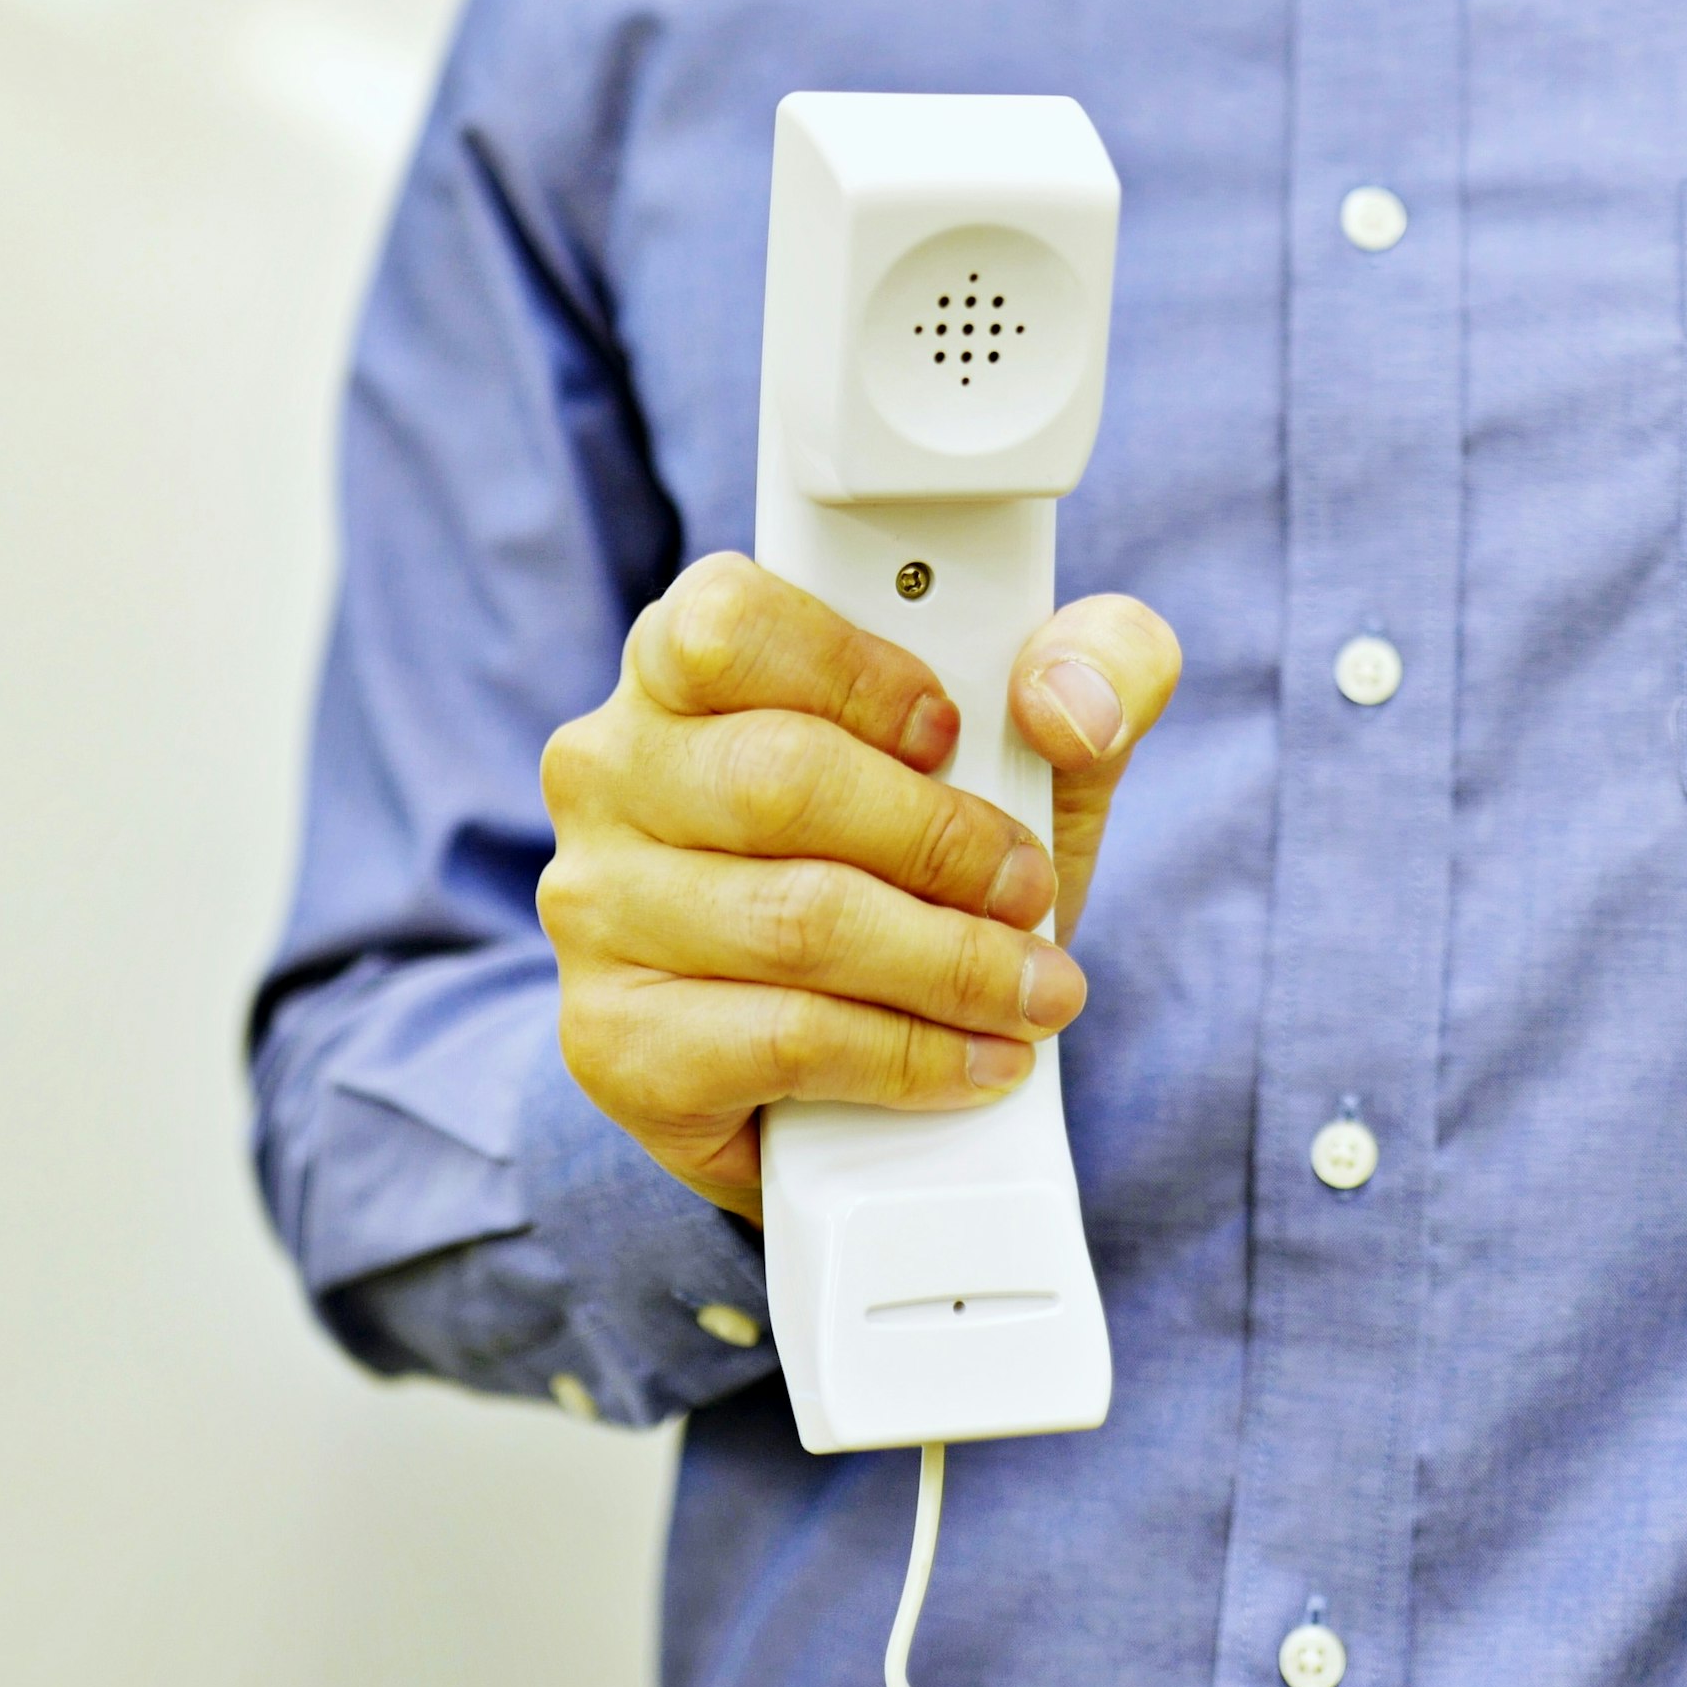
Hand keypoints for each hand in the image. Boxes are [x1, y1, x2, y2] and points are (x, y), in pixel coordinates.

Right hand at [535, 552, 1180, 1217]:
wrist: (844, 1062)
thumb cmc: (921, 864)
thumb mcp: (1026, 747)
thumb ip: (1092, 665)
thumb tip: (1069, 701)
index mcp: (677, 666)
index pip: (727, 623)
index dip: (854, 676)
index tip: (950, 733)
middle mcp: (608, 773)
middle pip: (778, 779)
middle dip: (942, 844)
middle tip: (1028, 892)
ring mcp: (593, 909)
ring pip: (792, 921)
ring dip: (951, 966)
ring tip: (1034, 991)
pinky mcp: (613, 1041)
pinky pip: (781, 1039)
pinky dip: (907, 1057)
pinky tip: (970, 1062)